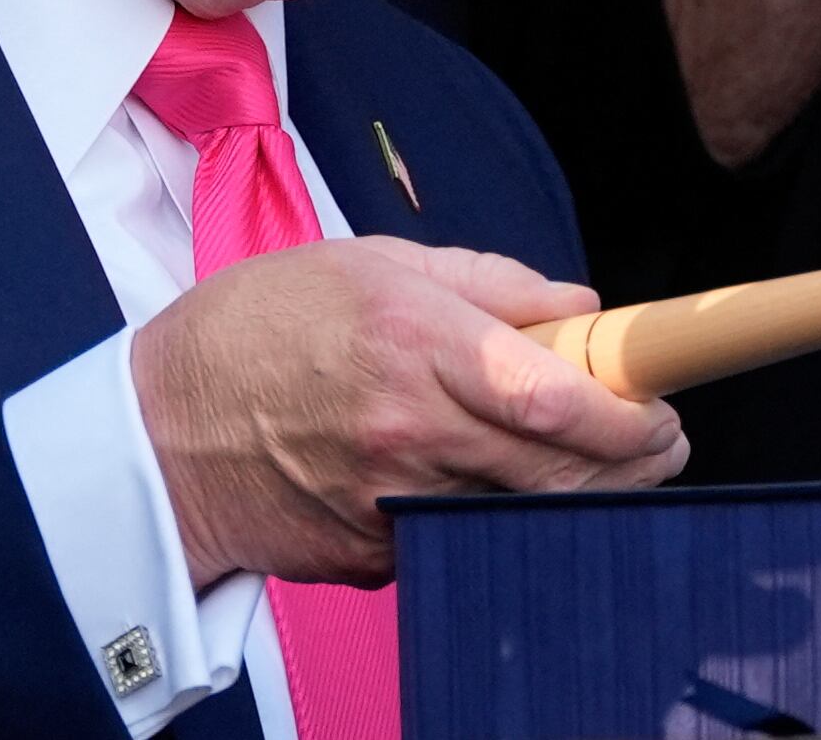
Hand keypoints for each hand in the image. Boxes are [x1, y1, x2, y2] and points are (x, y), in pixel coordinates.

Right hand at [133, 236, 687, 587]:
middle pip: (557, 475)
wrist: (157, 429)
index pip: (553, 396)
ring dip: (564, 490)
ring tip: (576, 454)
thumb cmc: (259, 328)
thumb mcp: (370, 263)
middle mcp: (407, 428)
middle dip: (628, 465)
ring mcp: (389, 503)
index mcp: (411, 339)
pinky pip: (456, 540)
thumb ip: (487, 284)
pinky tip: (467, 478)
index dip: (627, 417)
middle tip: (654, 443)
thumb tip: (578, 308)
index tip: (663, 413)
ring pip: (519, 514)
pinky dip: (482, 515)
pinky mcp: (370, 558)